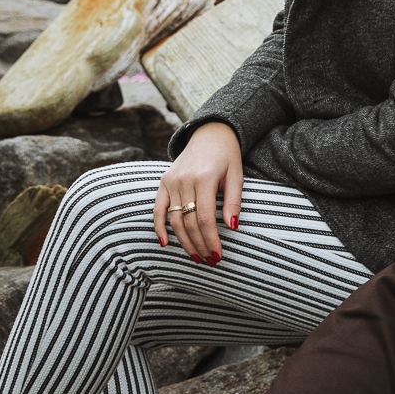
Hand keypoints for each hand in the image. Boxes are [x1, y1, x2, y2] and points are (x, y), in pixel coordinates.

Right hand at [154, 122, 241, 264]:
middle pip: (189, 222)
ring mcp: (171, 181)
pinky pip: (158, 208)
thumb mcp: (237, 176)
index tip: (218, 256)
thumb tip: (232, 227)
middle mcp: (184, 180)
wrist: (211, 133)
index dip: (211, 240)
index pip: (205, 218)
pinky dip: (159, 227)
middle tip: (209, 260)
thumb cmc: (228, 156)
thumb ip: (234, 201)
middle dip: (199, 245)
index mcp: (204, 178)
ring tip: (196, 256)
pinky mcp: (164, 182)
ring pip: (174, 220)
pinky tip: (165, 243)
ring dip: (184, 241)